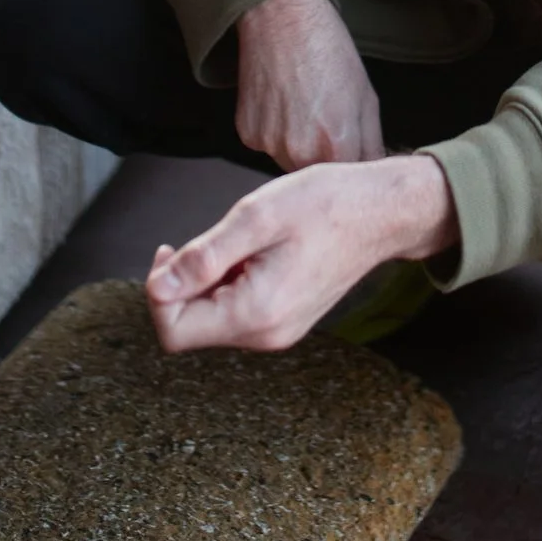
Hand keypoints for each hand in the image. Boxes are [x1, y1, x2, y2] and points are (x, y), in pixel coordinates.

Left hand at [145, 154, 457, 352]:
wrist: (382, 211)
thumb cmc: (326, 205)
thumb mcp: (256, 217)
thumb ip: (203, 256)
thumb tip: (159, 285)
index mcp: (256, 314)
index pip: (174, 331)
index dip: (159, 292)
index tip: (170, 251)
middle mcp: (266, 335)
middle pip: (191, 329)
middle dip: (182, 286)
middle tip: (202, 240)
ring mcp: (278, 331)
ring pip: (212, 320)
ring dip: (206, 283)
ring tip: (236, 243)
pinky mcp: (285, 320)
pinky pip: (236, 313)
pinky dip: (227, 285)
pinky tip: (249, 253)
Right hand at [234, 0, 382, 171]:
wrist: (284, 20)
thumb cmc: (330, 54)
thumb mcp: (367, 99)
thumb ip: (373, 146)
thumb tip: (373, 174)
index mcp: (337, 148)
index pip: (350, 181)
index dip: (354, 167)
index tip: (353, 151)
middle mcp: (300, 154)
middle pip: (318, 177)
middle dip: (326, 161)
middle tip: (327, 123)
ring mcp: (269, 145)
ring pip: (291, 165)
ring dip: (300, 149)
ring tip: (304, 110)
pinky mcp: (247, 135)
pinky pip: (268, 147)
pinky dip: (277, 133)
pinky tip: (283, 104)